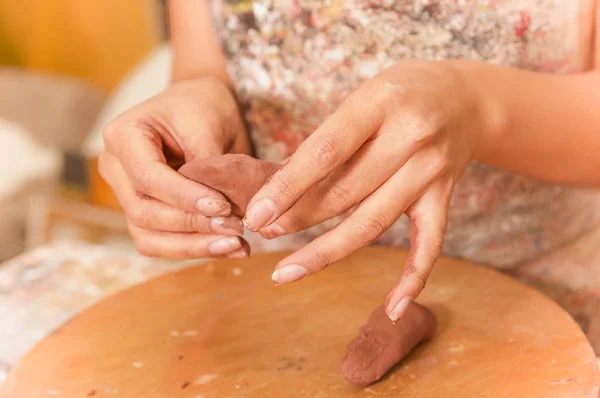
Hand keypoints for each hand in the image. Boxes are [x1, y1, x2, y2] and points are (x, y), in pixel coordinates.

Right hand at [100, 77, 251, 258]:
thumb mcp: (207, 122)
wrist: (203, 107)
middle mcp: (115, 167)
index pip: (147, 176)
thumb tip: (217, 210)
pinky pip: (161, 242)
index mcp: (123, 135)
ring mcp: (126, 194)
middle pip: (143, 211)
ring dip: (193, 246)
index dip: (183, 196)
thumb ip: (206, 164)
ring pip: (148, 236)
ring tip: (236, 245)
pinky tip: (229, 247)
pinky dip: (194, 249)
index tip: (222, 207)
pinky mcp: (145, 213)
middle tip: (235, 228)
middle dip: (192, 225)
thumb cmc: (203, 106)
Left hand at [244, 61, 492, 320]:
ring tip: (287, 271)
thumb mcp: (362, 98)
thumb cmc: (399, 94)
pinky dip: (412, 278)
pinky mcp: (444, 196)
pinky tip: (392, 310)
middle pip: (345, 192)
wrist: (466, 98)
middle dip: (298, 218)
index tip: (255, 214)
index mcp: (379, 104)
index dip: (287, 187)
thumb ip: (327, 140)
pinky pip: (431, 243)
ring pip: (374, 222)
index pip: (325, 152)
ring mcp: (431, 171)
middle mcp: (410, 137)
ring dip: (327, 252)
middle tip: (263, 233)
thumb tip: (279, 189)